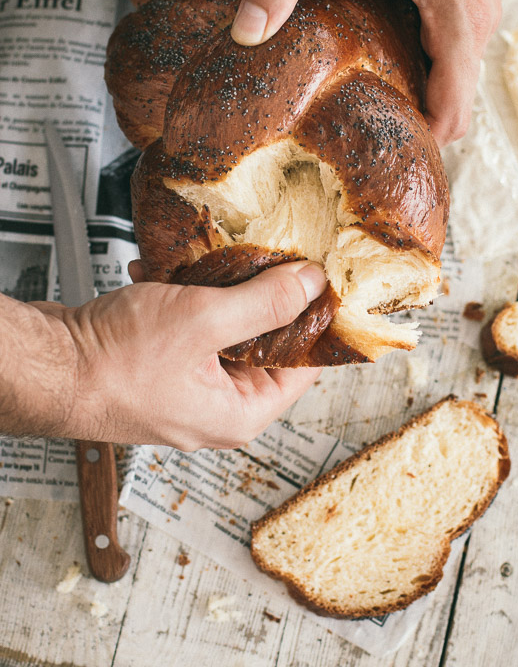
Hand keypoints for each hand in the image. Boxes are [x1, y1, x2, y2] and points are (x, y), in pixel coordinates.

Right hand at [1, 261, 325, 448]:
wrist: (46, 366)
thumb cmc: (112, 365)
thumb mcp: (204, 321)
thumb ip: (265, 302)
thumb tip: (311, 285)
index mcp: (241, 412)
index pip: (304, 365)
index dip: (315, 319)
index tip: (323, 279)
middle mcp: (218, 406)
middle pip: (265, 342)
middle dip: (259, 294)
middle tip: (266, 254)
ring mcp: (188, 387)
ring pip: (224, 328)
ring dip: (214, 290)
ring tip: (203, 264)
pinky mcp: (160, 366)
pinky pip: (189, 326)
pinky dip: (180, 297)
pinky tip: (162, 274)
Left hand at [231, 0, 500, 145]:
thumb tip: (244, 32)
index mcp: (456, 11)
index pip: (454, 104)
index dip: (422, 138)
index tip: (384, 160)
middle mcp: (480, 13)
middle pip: (460, 99)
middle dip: (421, 124)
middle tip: (366, 138)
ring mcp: (483, 1)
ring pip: (461, 76)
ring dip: (427, 95)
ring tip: (375, 105)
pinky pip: (460, 50)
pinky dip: (433, 66)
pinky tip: (392, 63)